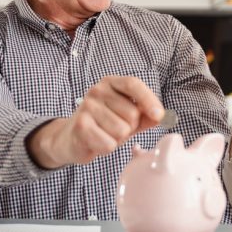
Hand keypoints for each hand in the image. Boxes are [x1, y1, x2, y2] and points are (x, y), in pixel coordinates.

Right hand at [28, 76, 163, 167]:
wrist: (70, 138)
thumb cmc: (103, 125)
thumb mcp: (127, 117)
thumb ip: (145, 115)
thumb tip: (161, 116)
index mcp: (111, 83)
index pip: (133, 84)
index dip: (149, 100)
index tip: (159, 115)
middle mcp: (97, 91)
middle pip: (132, 113)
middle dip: (130, 127)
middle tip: (116, 128)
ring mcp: (87, 107)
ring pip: (122, 130)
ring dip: (118, 139)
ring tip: (105, 134)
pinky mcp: (80, 126)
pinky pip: (109, 144)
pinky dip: (107, 148)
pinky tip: (97, 142)